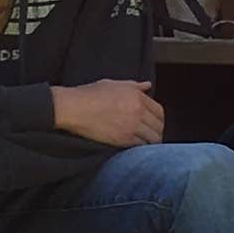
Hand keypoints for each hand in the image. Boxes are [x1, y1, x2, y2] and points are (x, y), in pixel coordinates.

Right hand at [50, 78, 164, 148]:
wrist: (74, 108)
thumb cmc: (89, 94)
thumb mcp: (113, 84)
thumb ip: (134, 86)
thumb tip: (148, 85)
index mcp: (137, 96)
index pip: (159, 111)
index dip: (158, 119)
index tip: (154, 123)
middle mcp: (138, 110)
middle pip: (159, 126)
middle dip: (157, 131)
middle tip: (151, 135)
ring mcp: (132, 125)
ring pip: (153, 138)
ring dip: (151, 141)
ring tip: (146, 143)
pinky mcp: (123, 139)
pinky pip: (141, 146)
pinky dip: (140, 148)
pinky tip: (135, 146)